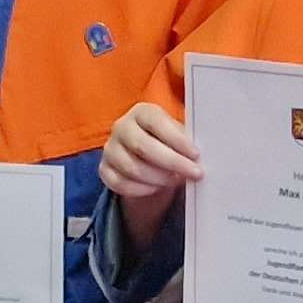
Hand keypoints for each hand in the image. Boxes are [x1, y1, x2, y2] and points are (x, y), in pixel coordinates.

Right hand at [99, 99, 199, 213]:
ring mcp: (110, 149)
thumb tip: (198, 155)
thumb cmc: (167, 143)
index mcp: (141, 112)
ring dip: (159, 178)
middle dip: (172, 162)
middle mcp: (122, 127)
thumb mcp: (178, 134)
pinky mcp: (104, 169)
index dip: (177, 139)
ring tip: (176, 180)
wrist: (147, 159)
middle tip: (194, 173)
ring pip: (132, 168)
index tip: (196, 155)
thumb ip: (186, 140)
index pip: (156, 122)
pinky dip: (142, 189)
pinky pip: (120, 184)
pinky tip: (157, 188)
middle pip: (143, 146)